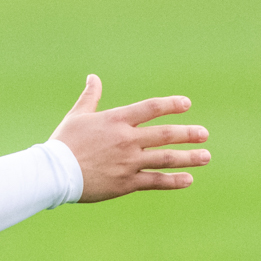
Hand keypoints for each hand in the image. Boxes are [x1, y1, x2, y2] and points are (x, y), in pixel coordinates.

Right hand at [50, 75, 209, 203]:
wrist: (55, 172)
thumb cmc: (64, 142)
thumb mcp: (77, 115)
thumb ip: (90, 96)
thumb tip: (94, 77)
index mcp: (116, 120)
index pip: (150, 108)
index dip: (170, 104)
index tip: (186, 104)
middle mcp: (126, 140)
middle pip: (165, 134)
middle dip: (188, 134)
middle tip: (204, 134)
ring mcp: (129, 162)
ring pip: (166, 159)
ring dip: (188, 157)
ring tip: (206, 156)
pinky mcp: (127, 183)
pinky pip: (155, 181)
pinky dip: (173, 181)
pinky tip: (188, 180)